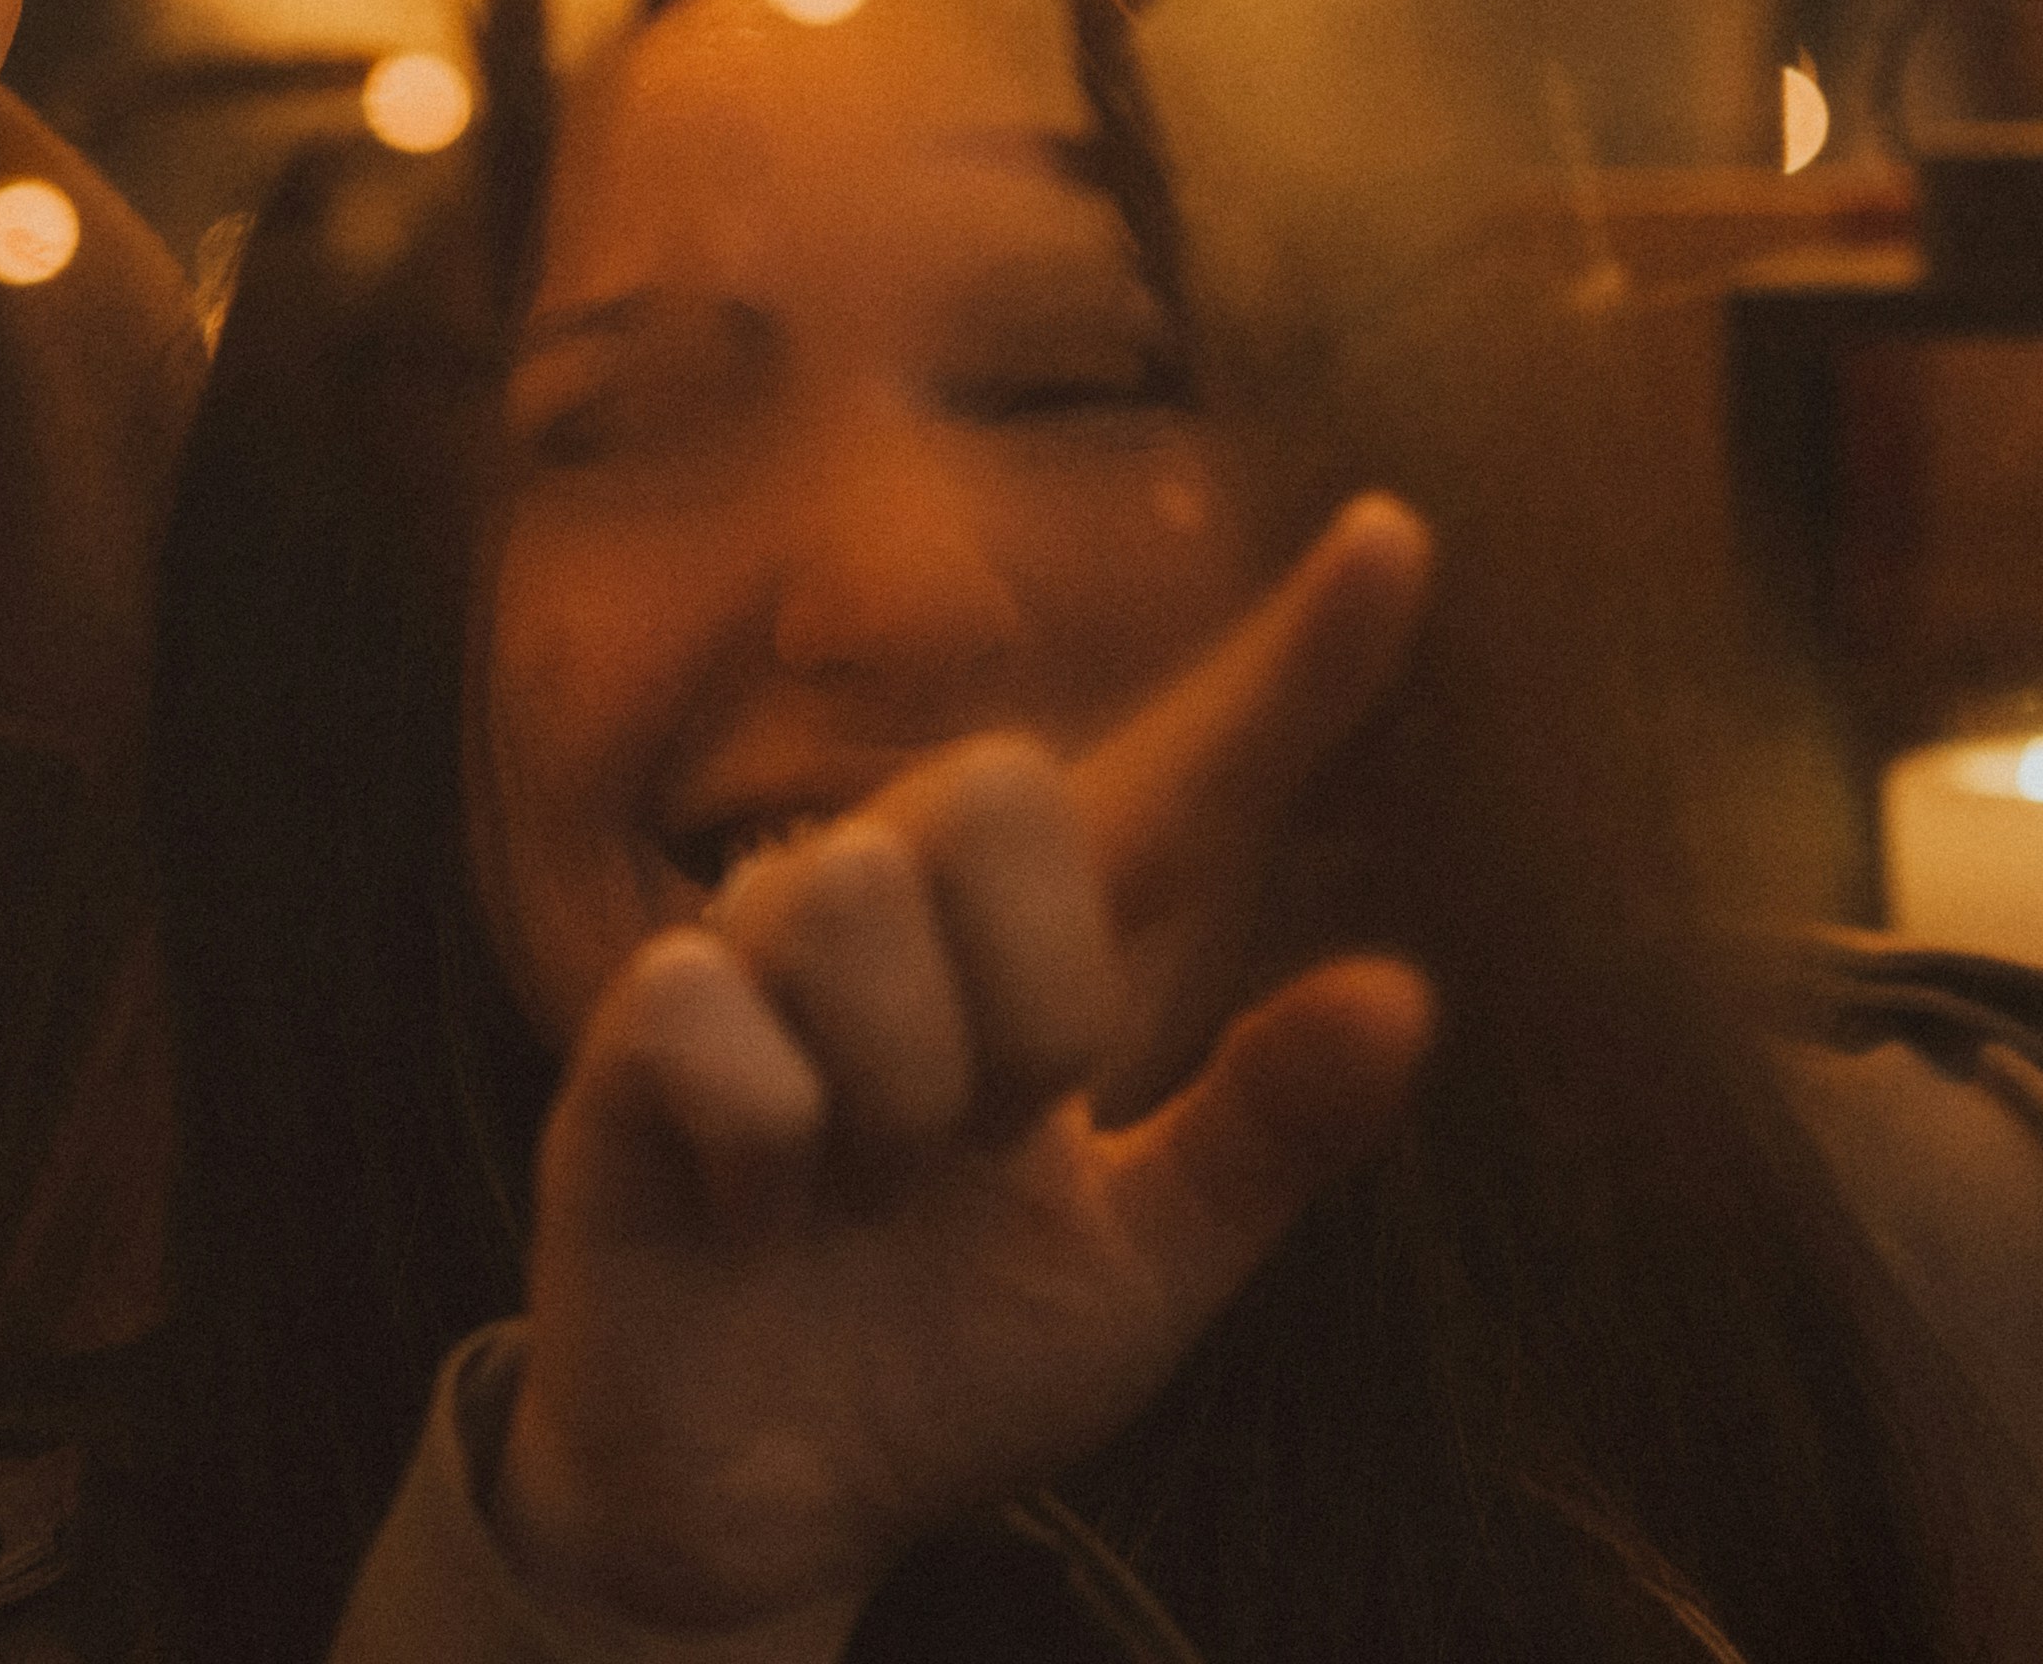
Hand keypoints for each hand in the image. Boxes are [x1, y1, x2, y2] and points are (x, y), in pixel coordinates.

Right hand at [489, 497, 1442, 1651]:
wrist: (770, 1505)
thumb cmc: (946, 1363)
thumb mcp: (1144, 1273)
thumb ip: (1264, 1137)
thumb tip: (1404, 994)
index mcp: (1051, 963)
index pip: (1190, 783)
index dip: (1295, 670)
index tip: (1399, 537)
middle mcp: (906, 916)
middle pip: (1003, 784)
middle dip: (1027, 993)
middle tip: (981, 1138)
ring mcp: (758, 957)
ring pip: (854, 893)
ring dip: (893, 1096)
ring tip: (860, 1189)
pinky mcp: (638, 1030)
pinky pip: (730, 1024)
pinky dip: (771, 1153)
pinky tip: (755, 1214)